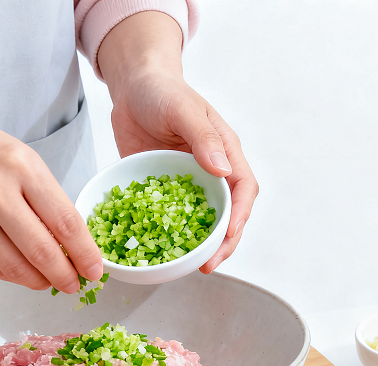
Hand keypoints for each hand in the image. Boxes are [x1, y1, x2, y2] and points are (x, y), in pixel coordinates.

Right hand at [0, 44, 101, 293]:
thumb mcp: (17, 155)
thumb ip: (44, 194)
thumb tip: (71, 242)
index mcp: (21, 167)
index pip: (66, 222)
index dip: (85, 254)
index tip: (96, 269)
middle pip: (44, 252)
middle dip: (66, 276)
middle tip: (75, 285)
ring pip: (16, 268)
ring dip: (38, 281)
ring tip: (48, 281)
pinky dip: (10, 275)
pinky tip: (21, 273)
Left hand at [99, 13, 258, 273]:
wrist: (134, 87)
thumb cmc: (163, 92)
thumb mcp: (183, 109)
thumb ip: (202, 138)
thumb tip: (222, 171)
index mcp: (225, 152)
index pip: (244, 189)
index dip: (240, 215)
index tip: (229, 235)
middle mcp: (212, 171)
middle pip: (228, 214)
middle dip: (223, 243)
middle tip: (208, 265)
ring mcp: (188, 183)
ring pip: (201, 221)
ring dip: (199, 245)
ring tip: (189, 267)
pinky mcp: (165, 190)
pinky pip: (171, 217)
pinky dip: (168, 235)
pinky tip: (159, 252)